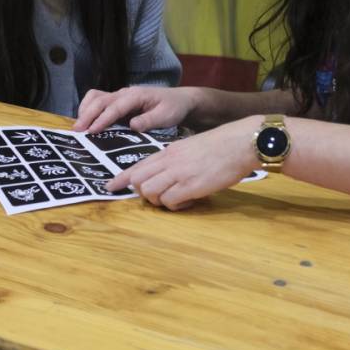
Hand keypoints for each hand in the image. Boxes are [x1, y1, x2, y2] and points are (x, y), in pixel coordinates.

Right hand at [74, 86, 197, 132]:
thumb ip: (149, 120)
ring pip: (95, 97)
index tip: (92, 130)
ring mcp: (119, 96)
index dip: (103, 119)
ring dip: (85, 110)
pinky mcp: (117, 102)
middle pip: (100, 100)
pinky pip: (98, 101)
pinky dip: (88, 109)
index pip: (115, 107)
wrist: (178, 100)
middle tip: (77, 131)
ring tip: (79, 127)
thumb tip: (132, 125)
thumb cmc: (173, 108)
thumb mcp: (166, 116)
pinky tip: (87, 123)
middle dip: (87, 114)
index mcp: (136, 96)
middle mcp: (124, 93)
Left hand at [104, 117, 261, 209]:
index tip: (110, 188)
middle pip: (138, 181)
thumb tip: (165, 174)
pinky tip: (189, 201)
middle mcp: (169, 161)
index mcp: (168, 152)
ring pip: (150, 192)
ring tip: (177, 199)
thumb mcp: (189, 148)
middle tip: (160, 197)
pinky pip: (170, 201)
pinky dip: (176, 206)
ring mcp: (179, 173)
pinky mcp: (191, 186)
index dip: (121, 179)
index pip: (137, 166)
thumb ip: (174, 159)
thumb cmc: (219, 146)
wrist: (239, 142)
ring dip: (159, 202)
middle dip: (143, 194)